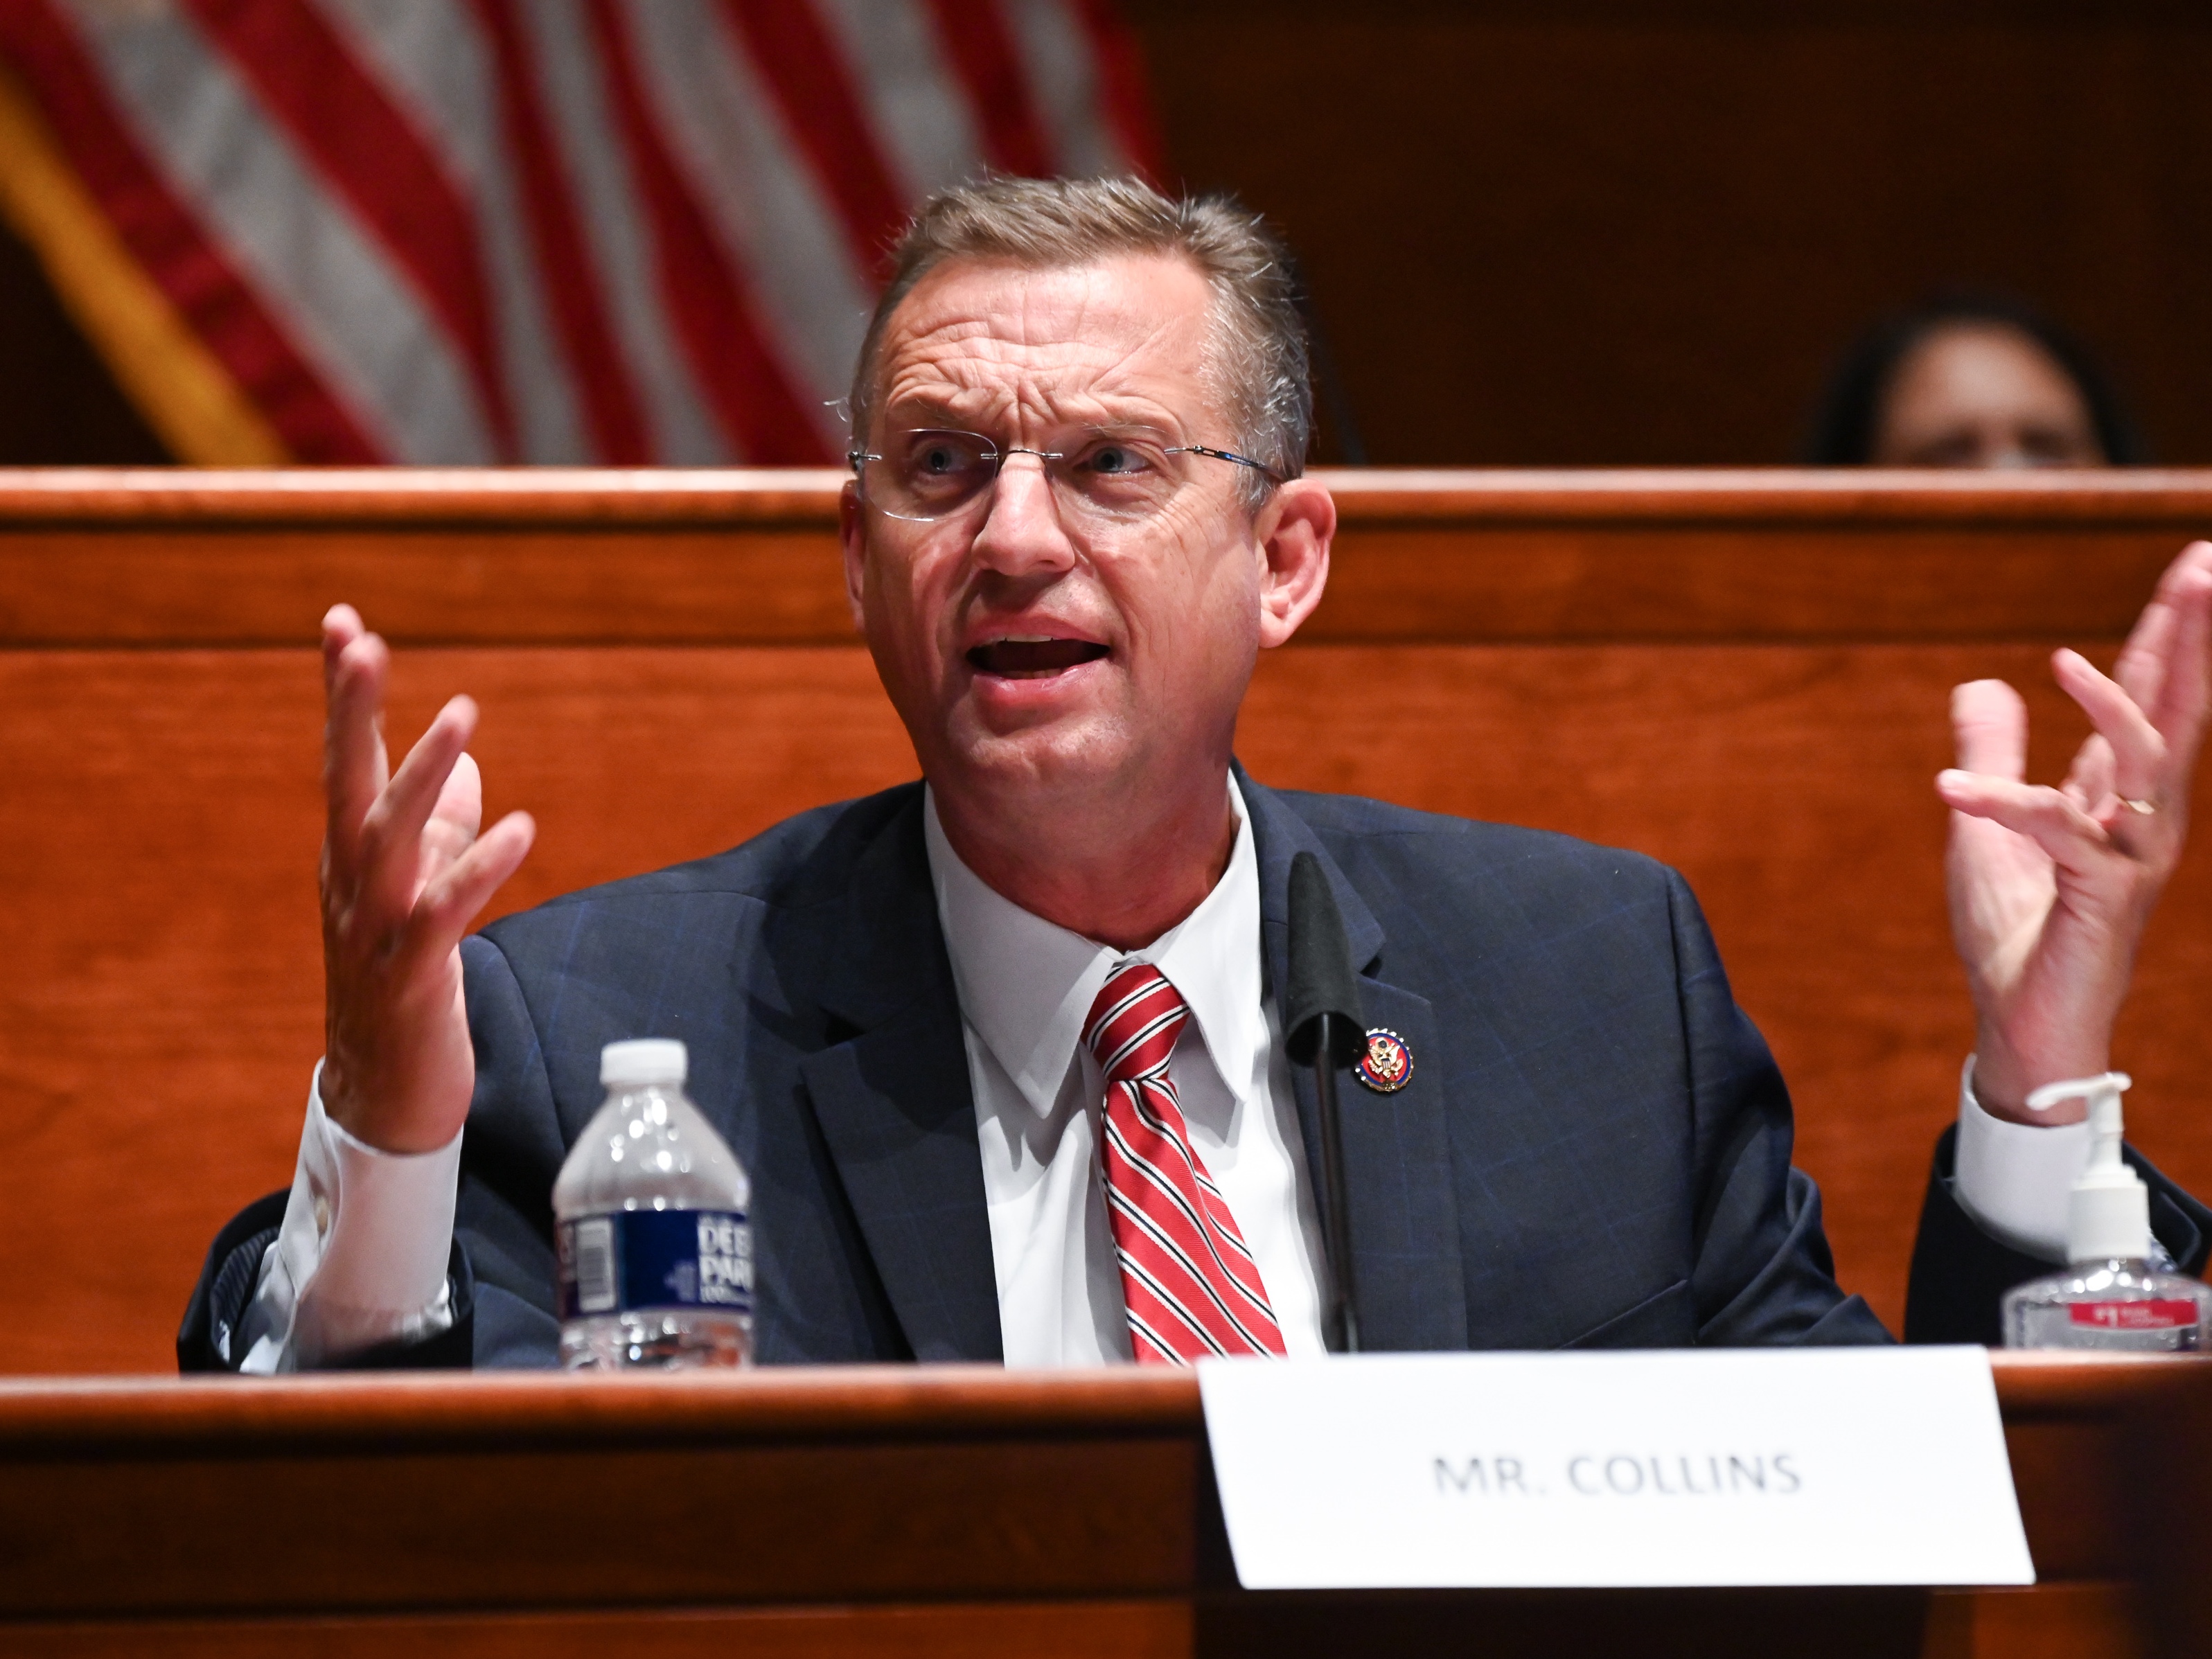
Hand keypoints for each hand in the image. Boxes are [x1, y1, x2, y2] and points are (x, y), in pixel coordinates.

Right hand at [319, 606, 534, 1152]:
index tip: (342, 622)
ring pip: (390, 840)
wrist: (385, 1095)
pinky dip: (478, 868)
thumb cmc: (401, 988)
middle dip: (351, 712)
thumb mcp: (418, 898)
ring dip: (423, 774)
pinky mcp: (411, 976)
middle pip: (345, 783)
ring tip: (463, 715)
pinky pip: (443, 914)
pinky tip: (519, 829)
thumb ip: (439, 834)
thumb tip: (464, 771)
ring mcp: (374, 930)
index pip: (342, 761)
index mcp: (351, 859)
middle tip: (362, 642)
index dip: (341, 695)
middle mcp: (351, 885)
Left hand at [1937, 542, 2211, 1122]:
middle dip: (2188, 637)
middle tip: (2204, 566)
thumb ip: (1992, 751)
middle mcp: (2143, 818)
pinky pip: (2052, 833)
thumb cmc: (2017, 927)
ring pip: (2139, 762)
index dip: (2167, 631)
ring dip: (2107, 706)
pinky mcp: (2099, 897)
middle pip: (2175, 709)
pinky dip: (2000, 804)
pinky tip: (1949, 788)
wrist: (2023, 1023)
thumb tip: (1981, 686)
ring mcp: (2130, 857)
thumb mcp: (1987, 822)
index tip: (2194, 562)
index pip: (2151, 696)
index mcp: (2121, 795)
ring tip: (2058, 659)